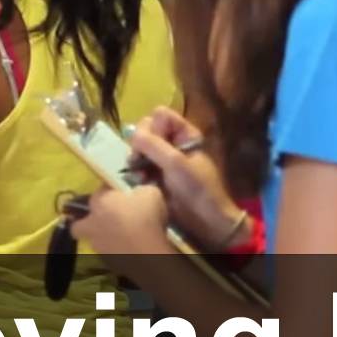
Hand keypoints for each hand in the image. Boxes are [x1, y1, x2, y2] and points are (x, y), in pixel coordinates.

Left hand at [70, 185, 175, 276]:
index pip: (99, 191)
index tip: (121, 195)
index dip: (110, 192)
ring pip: (93, 240)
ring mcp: (97, 245)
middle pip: (79, 223)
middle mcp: (92, 223)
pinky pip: (107, 253)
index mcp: (100, 202)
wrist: (148, 253)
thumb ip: (140, 190)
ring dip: (104, 237)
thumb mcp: (151, 193)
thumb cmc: (146, 218)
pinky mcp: (106, 261)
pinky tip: (129, 249)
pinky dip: (115, 250)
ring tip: (123, 236)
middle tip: (105, 221)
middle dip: (87, 222)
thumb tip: (140, 191)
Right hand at [130, 107, 244, 250]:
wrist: (206, 221)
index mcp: (184, 134)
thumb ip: (153, 144)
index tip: (151, 142)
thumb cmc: (198, 189)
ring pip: (140, 149)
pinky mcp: (155, 177)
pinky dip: (136, 172)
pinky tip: (138, 181)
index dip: (152, 125)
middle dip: (139, 143)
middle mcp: (172, 143)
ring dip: (136, 159)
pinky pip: (139, 167)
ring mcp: (163, 160)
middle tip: (138, 159)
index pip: (160, 115)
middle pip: (146, 130)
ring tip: (138, 174)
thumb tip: (130, 133)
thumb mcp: (176, 163)